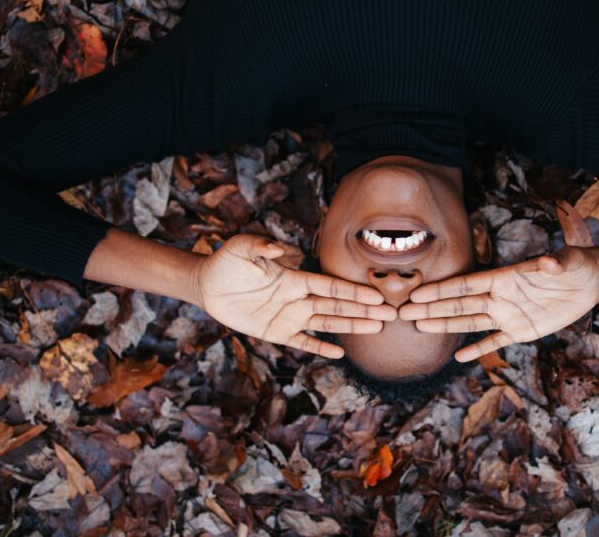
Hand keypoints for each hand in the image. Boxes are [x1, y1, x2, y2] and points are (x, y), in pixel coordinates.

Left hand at [192, 234, 392, 357]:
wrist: (208, 284)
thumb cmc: (227, 262)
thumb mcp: (241, 247)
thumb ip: (261, 246)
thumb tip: (281, 250)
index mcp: (294, 278)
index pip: (329, 287)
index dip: (353, 291)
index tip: (376, 295)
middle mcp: (297, 298)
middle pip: (337, 306)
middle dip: (363, 310)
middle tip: (390, 314)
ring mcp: (288, 317)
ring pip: (327, 323)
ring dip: (351, 326)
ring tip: (376, 328)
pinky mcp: (275, 333)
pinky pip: (302, 342)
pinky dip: (320, 348)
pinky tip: (339, 353)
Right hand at [399, 203, 598, 361]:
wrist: (588, 281)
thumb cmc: (575, 264)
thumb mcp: (567, 261)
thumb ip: (553, 264)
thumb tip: (547, 263)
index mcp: (504, 277)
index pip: (467, 285)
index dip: (442, 289)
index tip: (418, 293)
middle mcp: (500, 297)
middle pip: (460, 304)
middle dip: (432, 308)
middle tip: (404, 313)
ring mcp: (508, 315)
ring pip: (470, 321)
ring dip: (446, 324)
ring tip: (421, 327)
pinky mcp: (522, 331)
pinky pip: (495, 342)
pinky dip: (478, 349)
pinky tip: (459, 356)